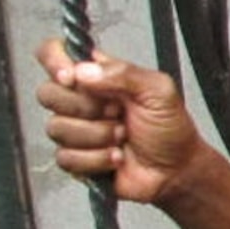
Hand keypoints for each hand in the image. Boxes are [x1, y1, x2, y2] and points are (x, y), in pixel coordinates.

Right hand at [32, 38, 229, 228]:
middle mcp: (83, 101)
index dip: (57, 62)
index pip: (55, 54)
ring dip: (97, 138)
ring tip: (126, 141)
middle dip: (88, 108)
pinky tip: (119, 160)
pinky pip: (66, 159)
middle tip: (119, 117)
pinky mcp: (79, 163)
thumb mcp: (158, 92)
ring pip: (57, 129)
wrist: (180, 174)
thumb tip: (83, 68)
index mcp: (99, 76)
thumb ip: (121, 75)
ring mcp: (78, 132)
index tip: (79, 75)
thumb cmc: (176, 130)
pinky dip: (96, 161)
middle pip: (49, 94)